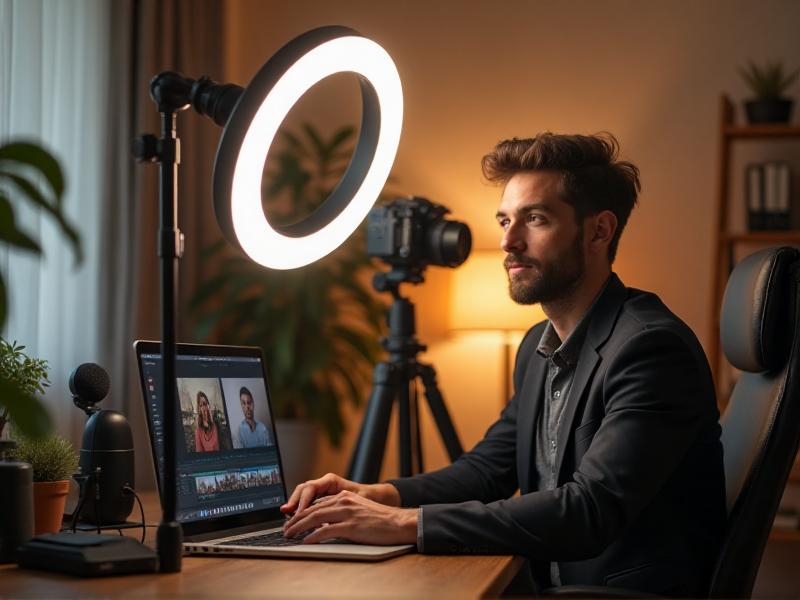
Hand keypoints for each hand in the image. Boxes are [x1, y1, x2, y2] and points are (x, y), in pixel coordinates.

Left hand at [283, 490, 416, 544]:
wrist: (399, 522)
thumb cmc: (381, 520)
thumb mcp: (358, 509)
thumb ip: (341, 513)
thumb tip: (323, 524)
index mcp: (344, 496)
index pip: (316, 503)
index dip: (301, 513)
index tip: (292, 521)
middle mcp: (343, 501)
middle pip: (312, 509)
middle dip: (295, 520)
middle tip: (285, 529)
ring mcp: (347, 513)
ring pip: (315, 518)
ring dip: (299, 527)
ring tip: (289, 534)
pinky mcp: (351, 526)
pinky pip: (326, 531)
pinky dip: (313, 536)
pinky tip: (306, 541)